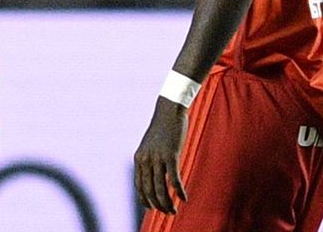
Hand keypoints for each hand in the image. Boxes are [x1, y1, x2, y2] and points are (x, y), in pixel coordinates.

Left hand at [134, 97, 189, 213]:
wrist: (168, 110)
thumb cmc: (162, 128)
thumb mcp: (151, 145)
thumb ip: (150, 159)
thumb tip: (154, 174)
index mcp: (138, 158)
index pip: (139, 185)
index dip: (144, 199)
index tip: (151, 208)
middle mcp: (145, 159)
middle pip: (149, 189)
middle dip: (157, 204)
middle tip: (167, 212)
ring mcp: (157, 157)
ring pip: (160, 188)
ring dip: (167, 202)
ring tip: (173, 210)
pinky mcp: (171, 155)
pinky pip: (174, 179)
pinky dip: (178, 191)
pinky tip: (184, 198)